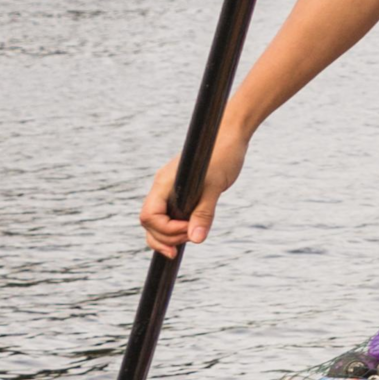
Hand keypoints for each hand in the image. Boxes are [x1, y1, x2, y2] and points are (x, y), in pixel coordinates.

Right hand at [139, 124, 248, 257]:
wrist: (229, 136)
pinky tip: (188, 234)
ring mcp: (168, 190)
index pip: (149, 216)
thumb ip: (204, 212)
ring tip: (187, 242)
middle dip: (166, 237)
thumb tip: (196, 239)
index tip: (189, 229)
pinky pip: (168, 216)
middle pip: (149, 223)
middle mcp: (162, 187)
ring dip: (168, 237)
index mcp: (164, 183)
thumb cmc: (223, 155)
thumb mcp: (215, 186)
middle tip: (191, 238)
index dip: (166, 230)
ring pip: (156, 222)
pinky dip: (174, 229)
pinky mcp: (179, 193)